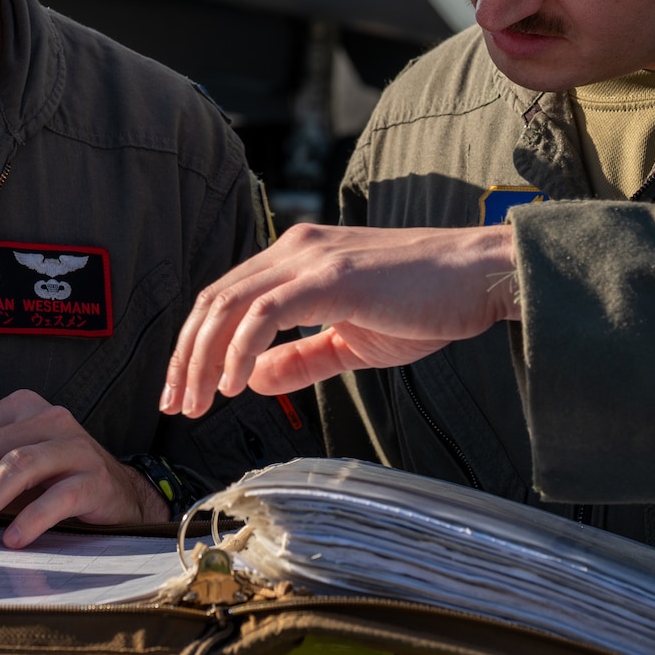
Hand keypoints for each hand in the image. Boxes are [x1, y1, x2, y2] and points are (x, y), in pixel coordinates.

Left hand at [0, 390, 168, 547]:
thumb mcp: (6, 470)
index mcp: (20, 408)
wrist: (120, 495)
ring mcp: (74, 444)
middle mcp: (48, 417)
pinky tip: (13, 541)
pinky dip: (31, 518)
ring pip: (18, 466)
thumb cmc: (54, 482)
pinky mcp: (96, 477)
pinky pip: (59, 495)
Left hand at [161, 222, 520, 418]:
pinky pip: (265, 313)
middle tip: (175, 405)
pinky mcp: (331, 276)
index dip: (194, 346)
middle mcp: (294, 249)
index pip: (224, 299)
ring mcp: (310, 258)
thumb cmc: (426, 304)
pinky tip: (232, 384)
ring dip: (202, 358)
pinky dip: (239, 349)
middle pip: (213, 300)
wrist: (479, 277)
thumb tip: (250, 379)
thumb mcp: (351, 342)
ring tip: (196, 402)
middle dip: (185, 356)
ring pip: (229, 305)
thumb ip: (300, 358)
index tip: (184, 391)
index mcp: (296, 259)